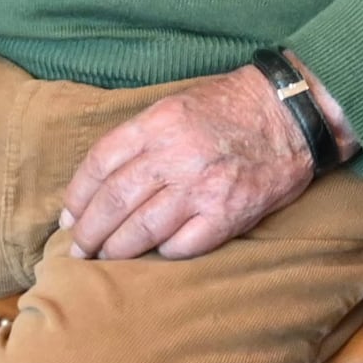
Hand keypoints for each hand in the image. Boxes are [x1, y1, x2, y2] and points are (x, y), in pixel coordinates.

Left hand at [58, 67, 326, 262]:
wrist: (293, 114)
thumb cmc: (231, 108)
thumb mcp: (177, 104)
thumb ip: (139, 138)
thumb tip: (97, 183)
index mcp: (158, 123)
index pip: (99, 164)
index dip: (78, 195)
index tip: (70, 215)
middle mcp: (176, 155)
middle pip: (114, 202)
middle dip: (89, 232)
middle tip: (79, 248)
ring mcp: (202, 187)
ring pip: (141, 230)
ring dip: (117, 249)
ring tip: (106, 258)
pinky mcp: (228, 214)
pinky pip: (183, 245)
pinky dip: (164, 253)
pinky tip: (158, 251)